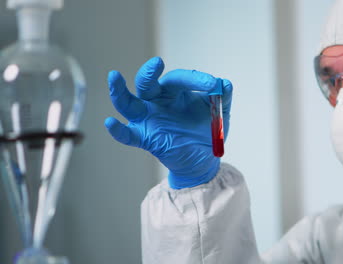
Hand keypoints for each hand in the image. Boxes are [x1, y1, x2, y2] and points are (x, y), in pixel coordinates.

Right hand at [104, 57, 232, 188]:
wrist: (203, 161)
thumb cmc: (206, 132)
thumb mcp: (219, 114)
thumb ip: (222, 99)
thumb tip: (225, 84)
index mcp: (175, 92)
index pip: (179, 79)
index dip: (195, 79)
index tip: (213, 86)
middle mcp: (157, 102)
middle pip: (147, 83)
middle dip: (149, 73)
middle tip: (157, 63)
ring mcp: (148, 120)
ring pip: (128, 103)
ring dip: (119, 91)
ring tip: (114, 76)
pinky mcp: (144, 138)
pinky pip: (127, 135)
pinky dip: (117, 130)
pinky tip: (111, 123)